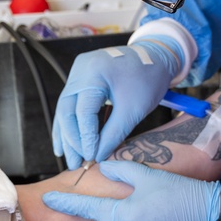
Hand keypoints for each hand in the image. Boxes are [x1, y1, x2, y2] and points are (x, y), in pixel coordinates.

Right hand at [53, 37, 182, 168]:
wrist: (155, 57)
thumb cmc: (148, 78)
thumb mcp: (134, 109)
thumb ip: (113, 134)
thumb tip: (97, 155)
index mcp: (93, 71)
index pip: (83, 111)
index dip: (85, 137)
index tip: (91, 157)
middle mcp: (80, 69)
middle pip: (67, 110)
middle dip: (71, 140)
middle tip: (75, 163)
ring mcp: (77, 73)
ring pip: (65, 109)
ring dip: (67, 135)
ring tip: (69, 158)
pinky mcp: (80, 79)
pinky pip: (71, 104)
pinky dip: (71, 124)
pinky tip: (65, 143)